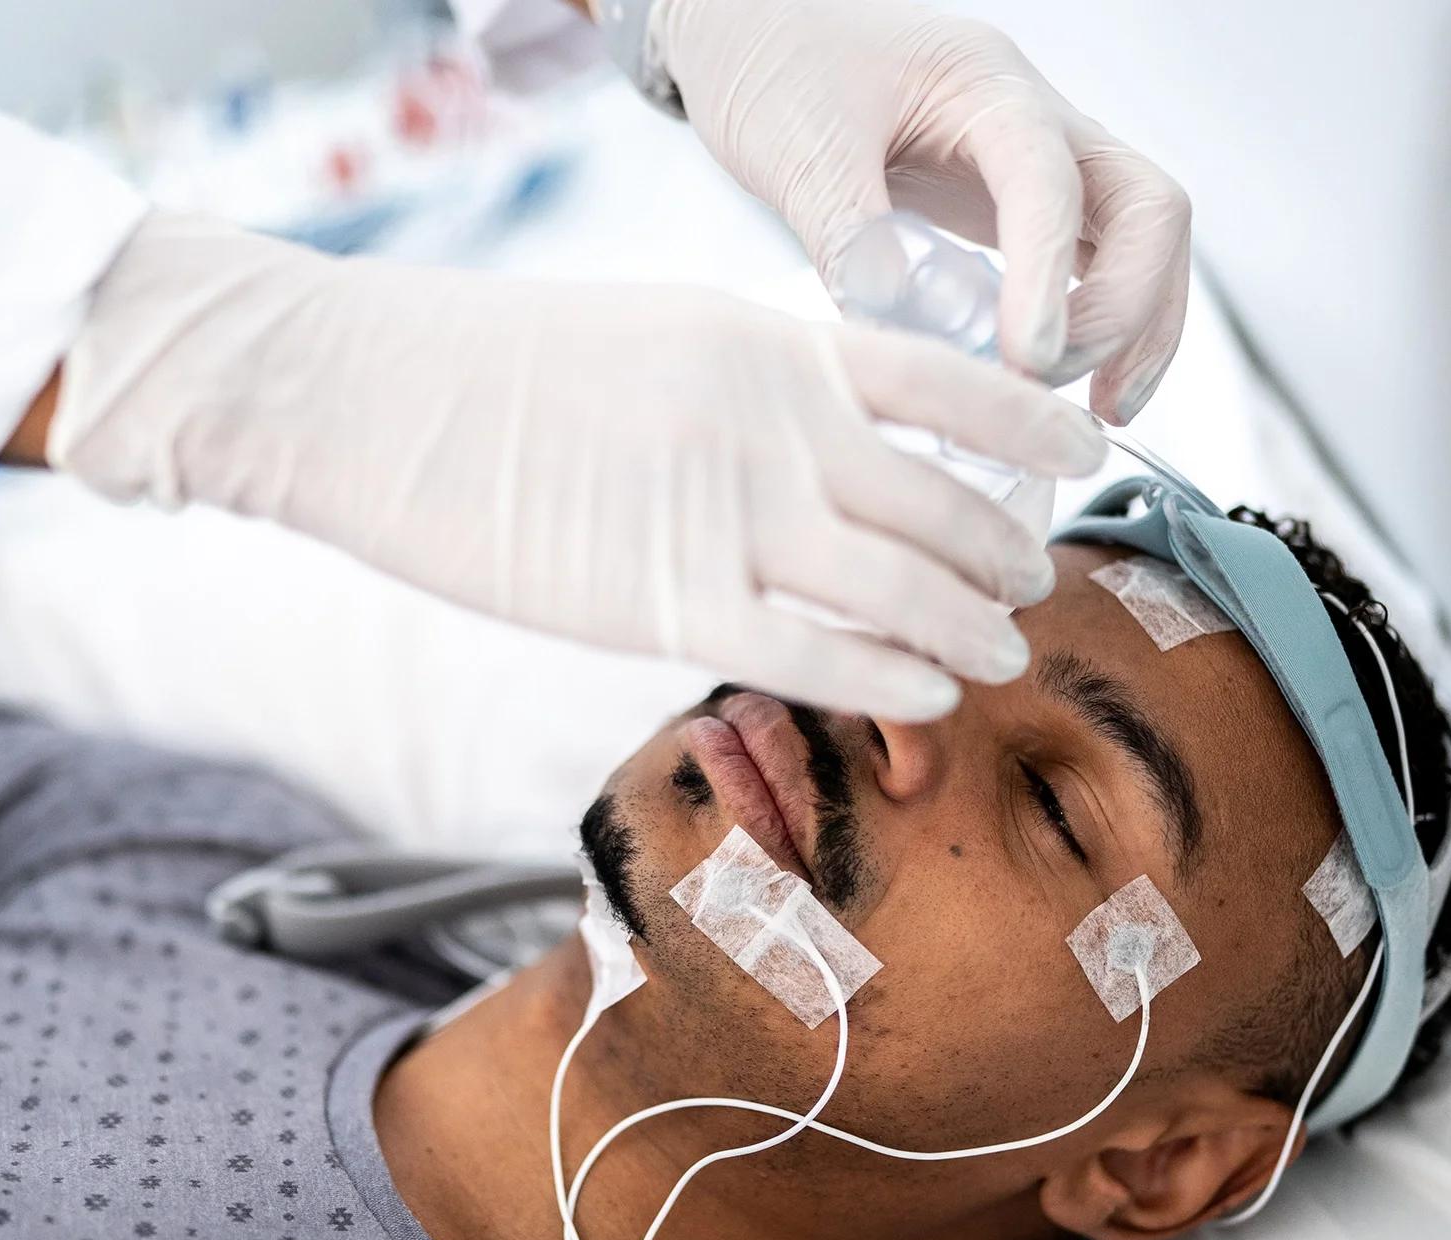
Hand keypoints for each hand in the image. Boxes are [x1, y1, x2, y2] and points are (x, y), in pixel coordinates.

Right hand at [49, 213, 1106, 721]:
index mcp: (768, 345)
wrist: (369, 396)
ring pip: (899, 588)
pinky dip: (890, 678)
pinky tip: (930, 693)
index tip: (1081, 454)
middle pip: (941, 502)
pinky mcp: (661, 607)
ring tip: (1001, 651)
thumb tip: (831, 439)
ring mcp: (721, 519)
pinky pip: (814, 656)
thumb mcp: (659, 334)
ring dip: (970, 626)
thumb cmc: (494, 363)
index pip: (950, 381)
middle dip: (1004, 552)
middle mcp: (769, 428)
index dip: (1033, 428)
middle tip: (1032, 582)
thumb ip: (759, 388)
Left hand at [654, 0, 1191, 421]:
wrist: (763, 33)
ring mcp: (1039, 163)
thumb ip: (848, 231)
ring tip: (1098, 412)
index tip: (1027, 358)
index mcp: (984, 85)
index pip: (1050, 180)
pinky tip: (1065, 383)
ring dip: (1136, 327)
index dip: (1049, 276)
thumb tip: (894, 318)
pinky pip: (1096, 263)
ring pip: (1140, 239)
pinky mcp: (1019, 206)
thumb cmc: (781, 61)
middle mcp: (1036, 119)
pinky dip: (1101, 326)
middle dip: (1126, 308)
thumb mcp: (799, 145)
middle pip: (1147, 208)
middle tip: (1053, 388)